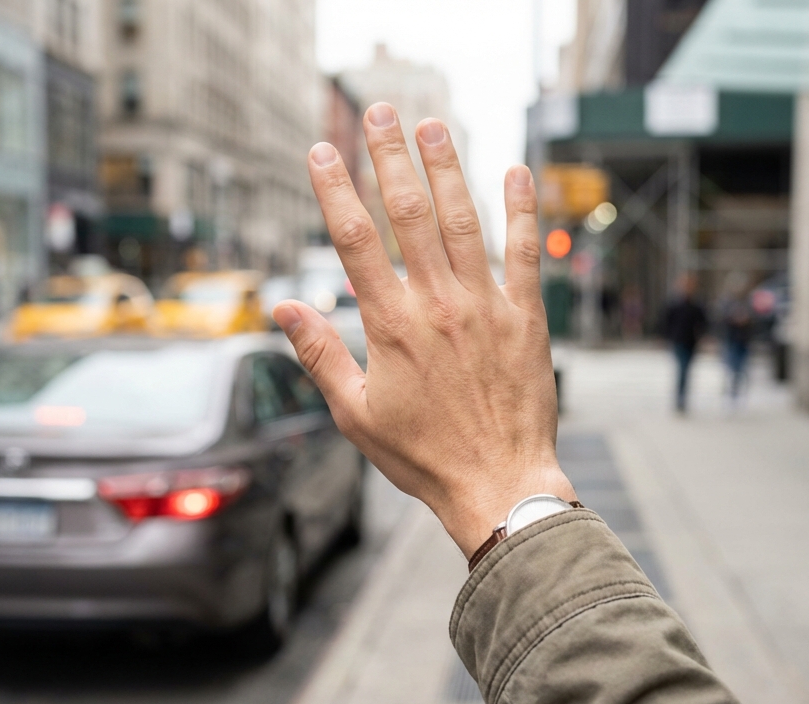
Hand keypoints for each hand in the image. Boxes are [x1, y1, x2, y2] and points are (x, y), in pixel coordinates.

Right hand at [273, 103, 574, 557]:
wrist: (498, 485)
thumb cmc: (423, 456)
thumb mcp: (356, 413)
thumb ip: (320, 355)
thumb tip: (282, 309)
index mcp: (391, 326)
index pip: (355, 242)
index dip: (334, 191)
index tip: (320, 151)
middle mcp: (438, 305)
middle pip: (409, 215)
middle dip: (390, 158)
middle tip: (379, 112)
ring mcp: (486, 307)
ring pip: (464, 222)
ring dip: (447, 168)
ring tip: (433, 124)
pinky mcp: (526, 317)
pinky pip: (525, 253)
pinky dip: (522, 210)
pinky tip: (516, 169)